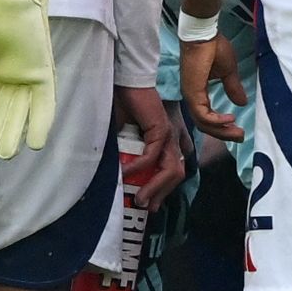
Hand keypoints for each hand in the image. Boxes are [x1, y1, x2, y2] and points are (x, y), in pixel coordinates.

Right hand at [114, 85, 186, 205]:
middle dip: (163, 194)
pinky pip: (151, 156)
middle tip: (147, 207)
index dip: (164, 189)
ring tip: (139, 198)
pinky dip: (138, 167)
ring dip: (155, 187)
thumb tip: (115, 174)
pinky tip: (124, 174)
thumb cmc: (124, 106)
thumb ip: (125, 153)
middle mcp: (172, 140)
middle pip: (176, 174)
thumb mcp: (124, 136)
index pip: (171, 170)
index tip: (150, 204)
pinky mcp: (160, 129)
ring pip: (170, 169)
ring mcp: (169, 136)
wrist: (126, 82)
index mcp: (166, 142)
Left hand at [181, 35, 246, 141]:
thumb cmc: (213, 48)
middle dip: (224, 134)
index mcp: (198, 93)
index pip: (207, 117)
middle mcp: (192, 97)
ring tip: (238, 131)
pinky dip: (217, 121)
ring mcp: (191, 96)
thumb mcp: (228, 72)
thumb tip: (242, 103)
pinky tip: (230, 119)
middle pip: (205, 125)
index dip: (222, 126)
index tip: (238, 129)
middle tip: (240, 137)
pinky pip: (203, 115)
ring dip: (222, 130)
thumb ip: (233, 87)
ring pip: (204, 123)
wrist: (204, 34)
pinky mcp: (192, 93)